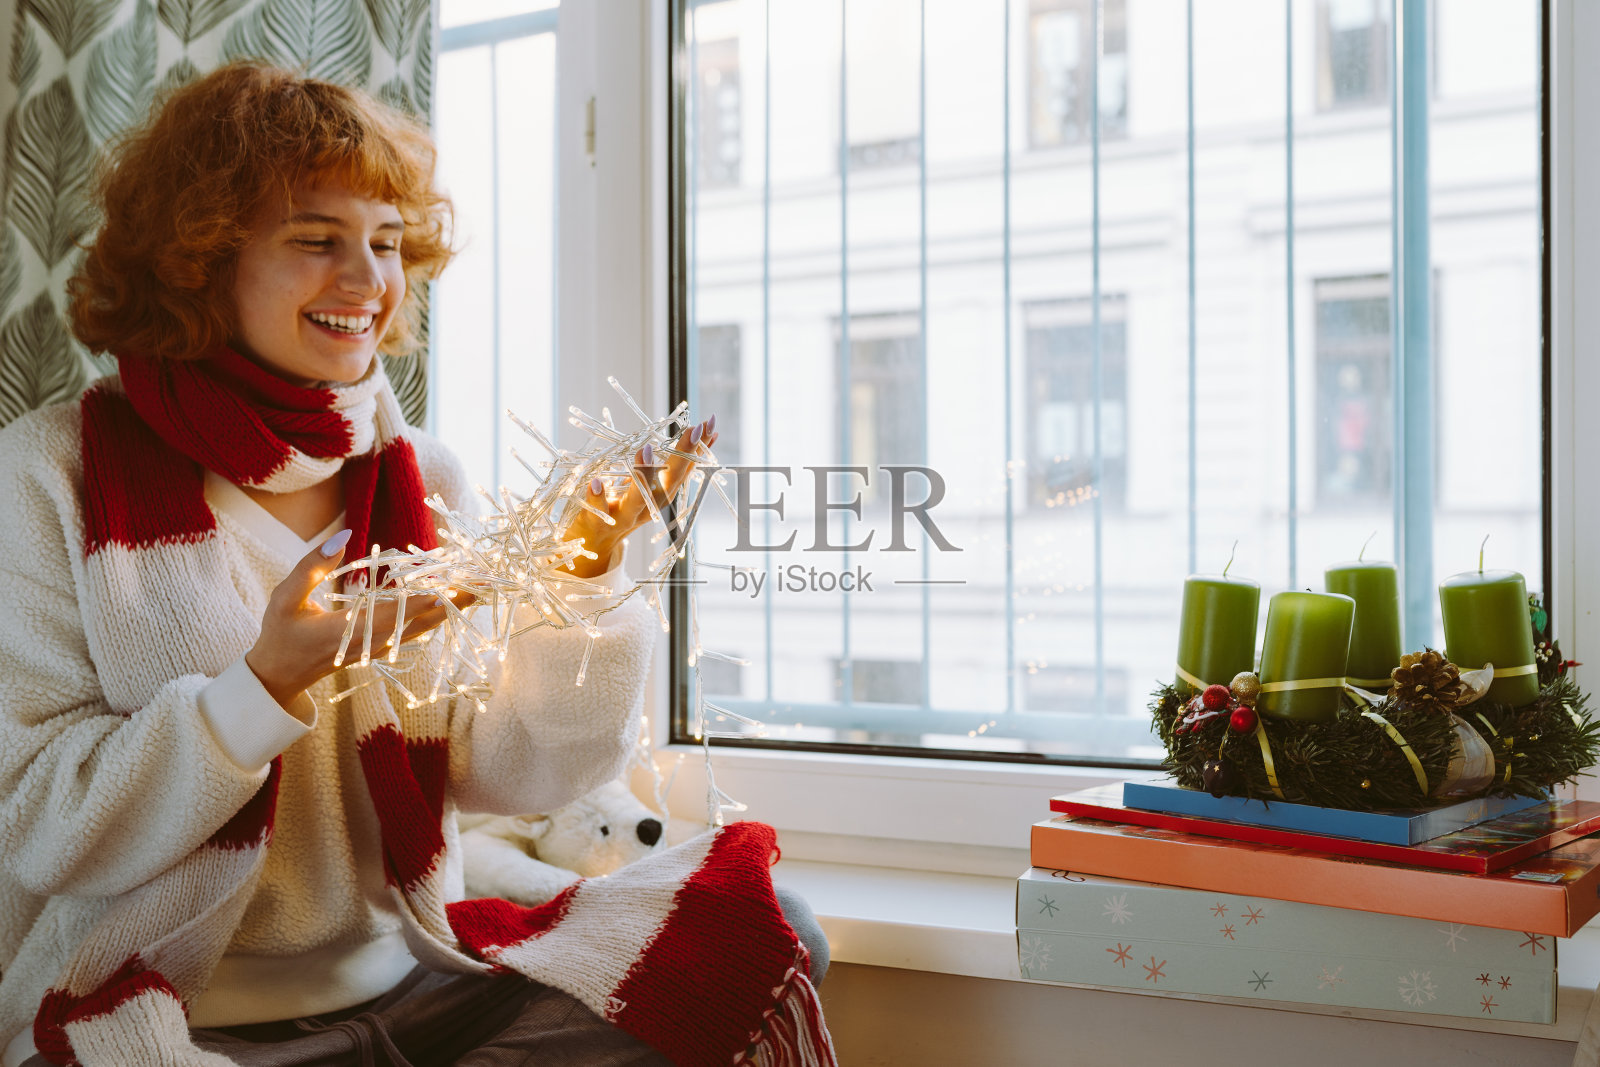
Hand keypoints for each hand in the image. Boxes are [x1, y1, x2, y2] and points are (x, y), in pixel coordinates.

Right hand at [245, 530, 462, 709]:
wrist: (278, 674)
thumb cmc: (279, 632)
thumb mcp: (285, 597)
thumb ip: (312, 566)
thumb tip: (345, 535)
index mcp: (349, 631)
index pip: (397, 613)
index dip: (427, 598)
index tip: (454, 583)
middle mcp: (372, 643)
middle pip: (422, 621)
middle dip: (453, 601)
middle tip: (484, 582)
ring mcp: (379, 648)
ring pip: (423, 627)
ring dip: (450, 608)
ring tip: (477, 587)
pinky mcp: (382, 648)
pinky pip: (415, 629)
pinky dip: (436, 613)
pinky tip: (452, 599)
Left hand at [561, 417, 718, 579]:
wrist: (594, 545)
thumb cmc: (622, 506)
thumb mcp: (647, 484)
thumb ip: (664, 464)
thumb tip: (695, 434)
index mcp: (661, 495)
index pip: (685, 468)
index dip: (698, 447)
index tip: (708, 423)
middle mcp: (649, 507)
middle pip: (669, 483)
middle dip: (682, 456)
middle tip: (694, 430)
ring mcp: (624, 516)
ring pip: (637, 500)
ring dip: (642, 476)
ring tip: (645, 450)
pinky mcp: (598, 523)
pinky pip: (599, 511)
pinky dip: (598, 497)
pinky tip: (597, 482)